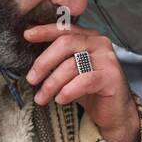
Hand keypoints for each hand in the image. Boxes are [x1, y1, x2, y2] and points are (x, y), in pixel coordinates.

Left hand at [24, 23, 140, 141]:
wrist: (114, 113)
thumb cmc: (90, 91)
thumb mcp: (70, 71)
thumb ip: (56, 59)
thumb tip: (29, 47)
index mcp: (89, 37)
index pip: (64, 29)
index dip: (45, 31)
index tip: (27, 35)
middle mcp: (100, 43)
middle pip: (66, 43)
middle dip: (44, 61)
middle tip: (31, 79)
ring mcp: (107, 59)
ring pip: (72, 65)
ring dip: (52, 83)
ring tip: (42, 98)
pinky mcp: (111, 77)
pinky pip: (84, 81)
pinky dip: (68, 91)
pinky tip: (60, 99)